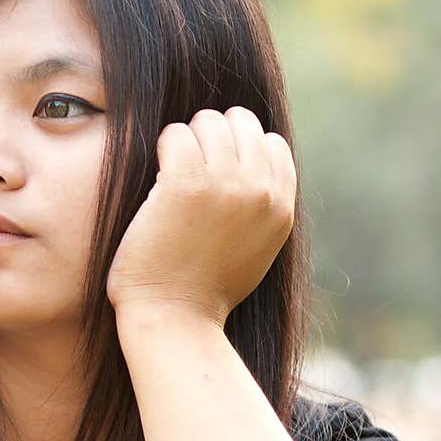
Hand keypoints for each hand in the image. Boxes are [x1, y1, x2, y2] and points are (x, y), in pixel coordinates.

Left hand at [106, 107, 296, 327]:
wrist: (175, 318)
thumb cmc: (206, 289)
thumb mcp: (257, 247)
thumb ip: (263, 206)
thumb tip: (254, 165)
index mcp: (281, 207)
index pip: (271, 143)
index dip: (240, 149)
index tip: (216, 171)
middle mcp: (259, 191)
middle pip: (241, 122)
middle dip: (213, 136)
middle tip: (191, 168)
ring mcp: (223, 184)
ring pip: (208, 121)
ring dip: (186, 140)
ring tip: (174, 172)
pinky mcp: (184, 184)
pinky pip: (175, 134)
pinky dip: (164, 147)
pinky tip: (158, 177)